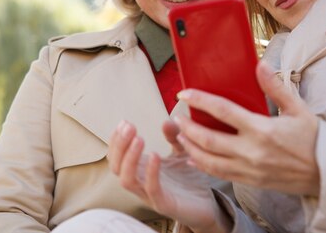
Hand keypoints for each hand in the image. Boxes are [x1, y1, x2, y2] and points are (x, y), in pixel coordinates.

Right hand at [107, 120, 230, 232]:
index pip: (118, 156)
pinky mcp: (165, 204)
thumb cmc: (191, 180)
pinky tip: (155, 156)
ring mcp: (151, 194)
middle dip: (119, 145)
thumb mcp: (183, 151)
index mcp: (141, 169)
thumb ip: (175, 136)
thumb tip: (166, 121)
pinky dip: (150, 172)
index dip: (117, 139)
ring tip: (139, 139)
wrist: (208, 204)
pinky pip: (152, 189)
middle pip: (117, 166)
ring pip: (127, 180)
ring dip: (129, 158)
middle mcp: (141, 182)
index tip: (124, 122)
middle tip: (129, 127)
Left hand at [175, 61, 319, 195]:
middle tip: (177, 118)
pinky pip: (220, 174)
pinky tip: (194, 157)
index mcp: (262, 130)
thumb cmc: (313, 138)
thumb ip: (275, 87)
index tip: (184, 94)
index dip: (201, 101)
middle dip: (188, 128)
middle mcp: (252, 151)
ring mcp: (250, 169)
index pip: (224, 112)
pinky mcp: (251, 181)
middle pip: (209, 140)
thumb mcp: (297, 108)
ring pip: (210, 161)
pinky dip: (203, 165)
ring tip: (180, 136)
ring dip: (191, 147)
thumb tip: (260, 64)